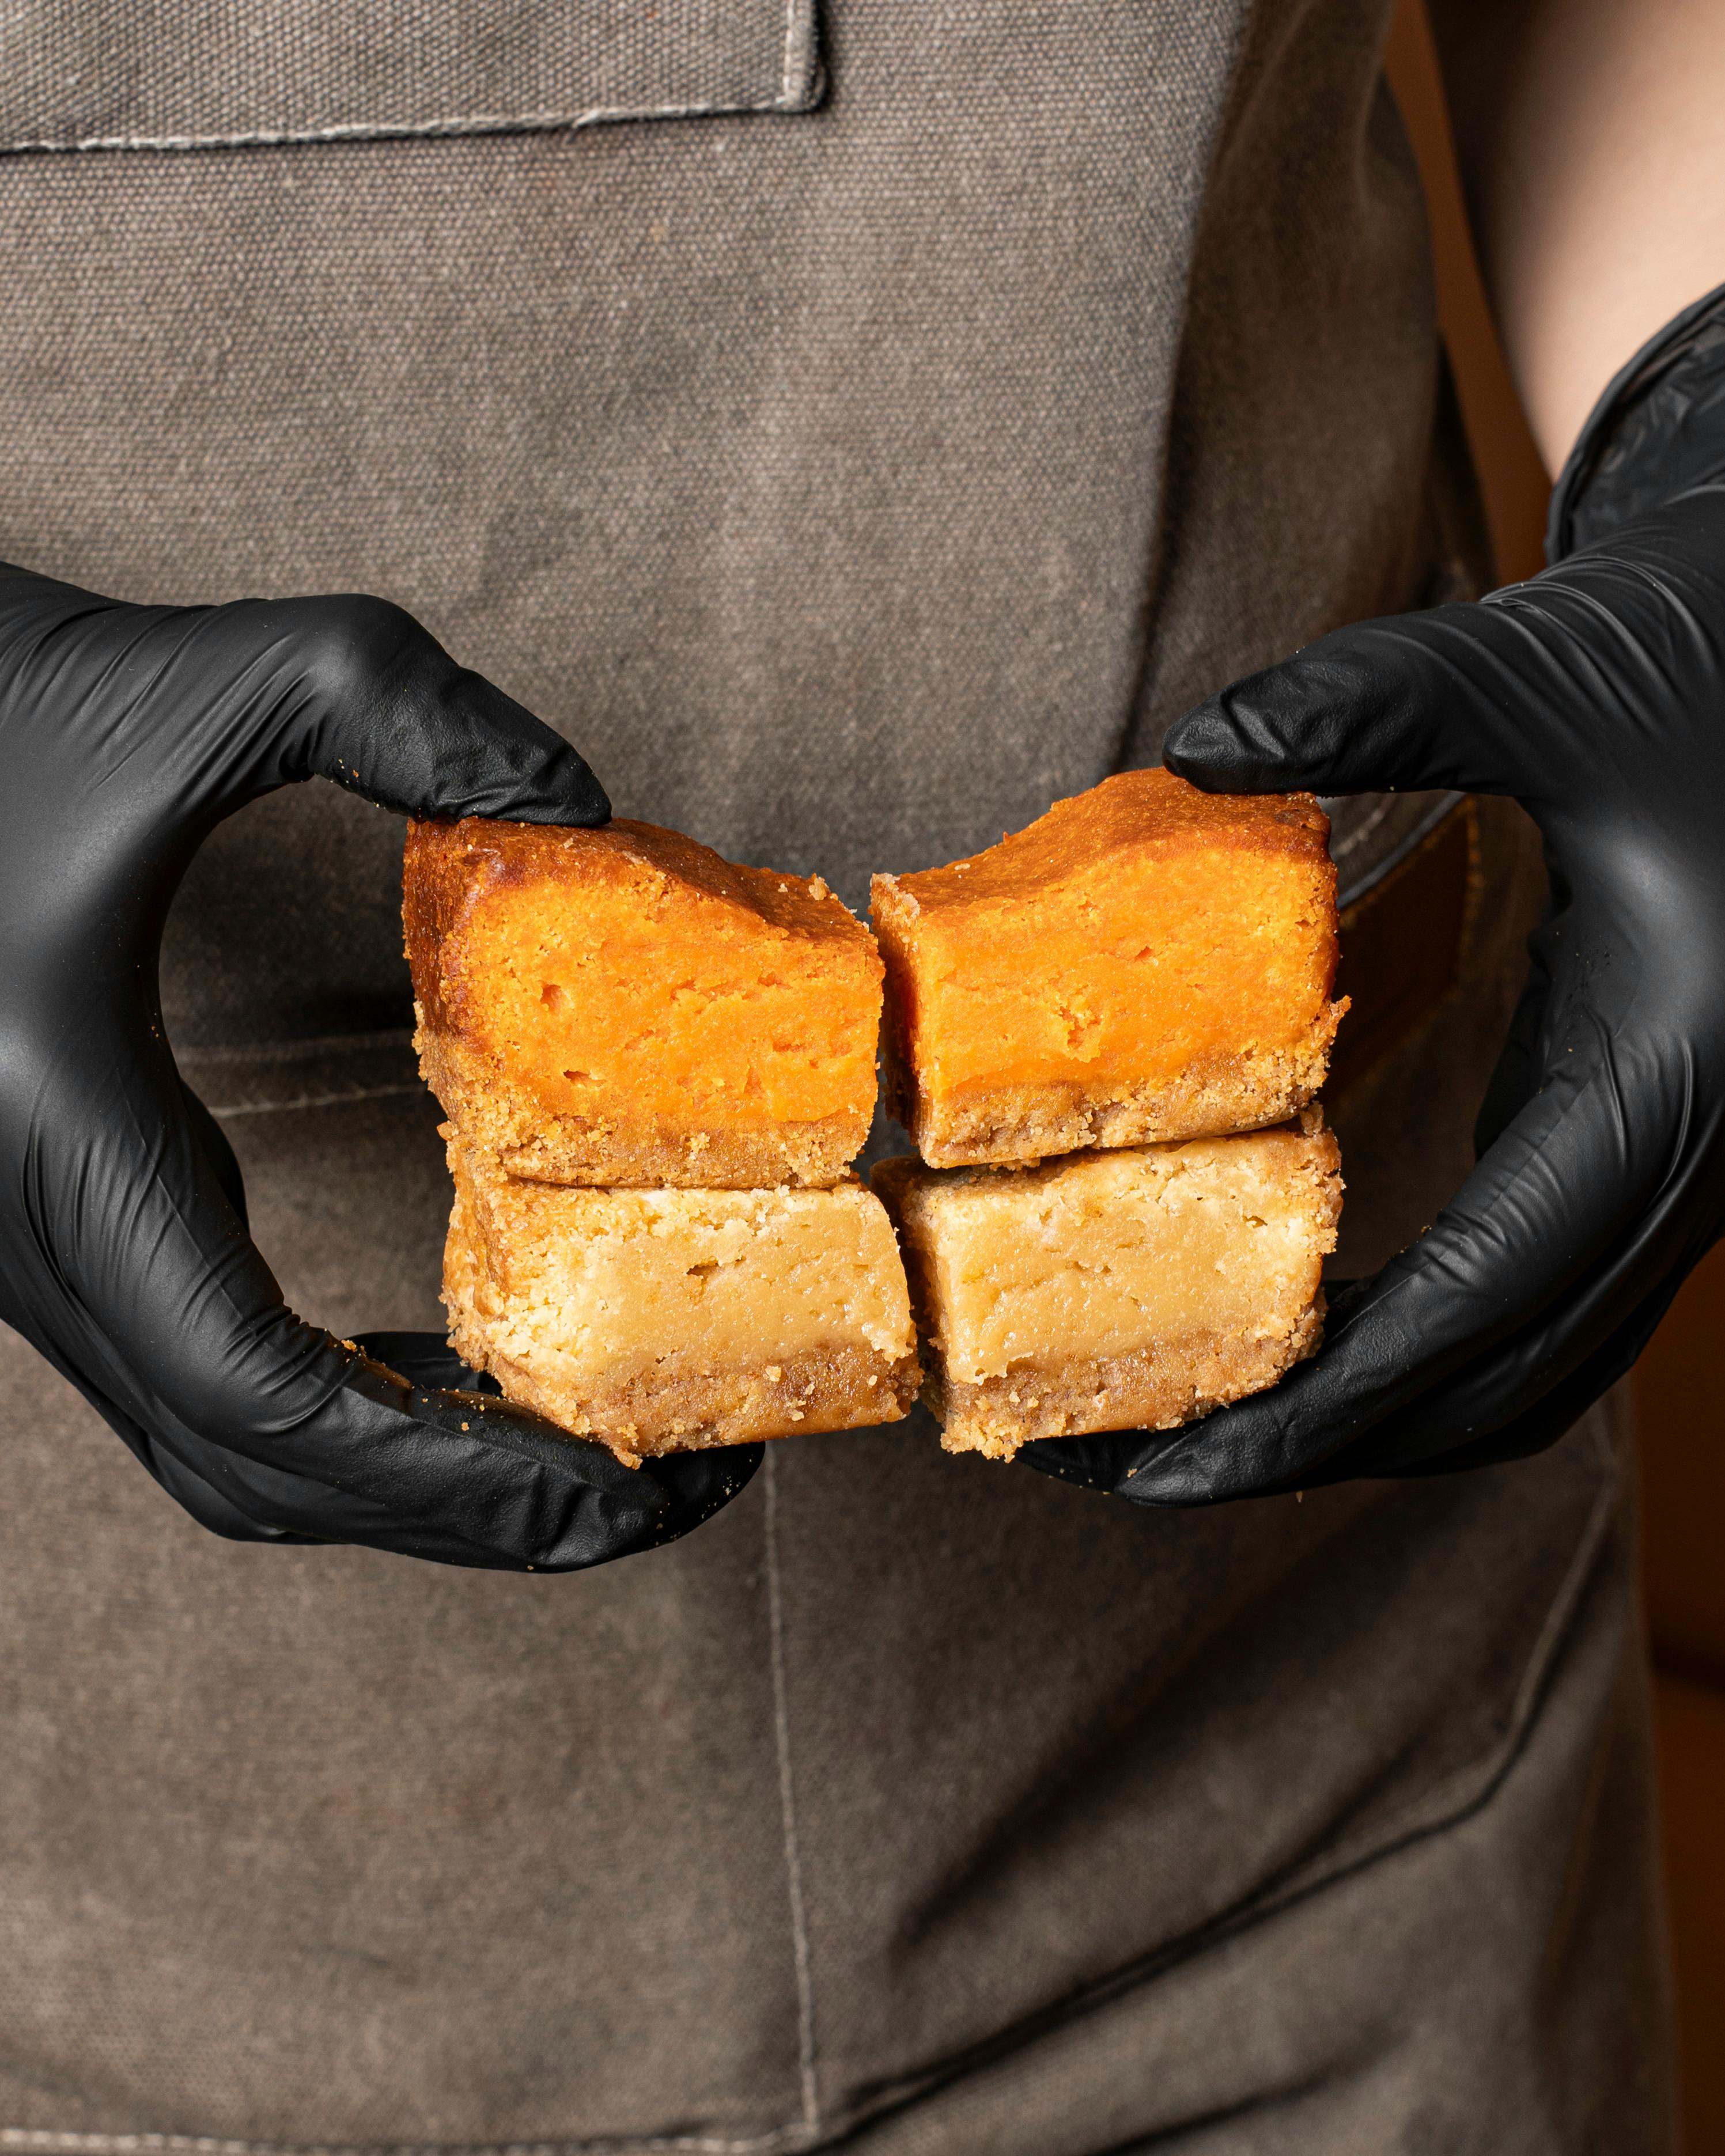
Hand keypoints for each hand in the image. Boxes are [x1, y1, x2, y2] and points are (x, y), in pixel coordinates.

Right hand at [0, 565, 759, 1565]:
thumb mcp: (177, 672)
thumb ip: (388, 697)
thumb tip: (571, 788)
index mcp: (56, 1153)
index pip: (257, 1395)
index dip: (445, 1467)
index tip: (609, 1480)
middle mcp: (32, 1240)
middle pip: (262, 1466)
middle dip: (461, 1509)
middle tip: (650, 1496)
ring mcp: (31, 1246)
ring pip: (224, 1442)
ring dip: (402, 1476)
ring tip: (574, 1455)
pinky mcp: (54, 1212)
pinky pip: (204, 1369)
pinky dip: (337, 1400)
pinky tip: (445, 1365)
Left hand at [1030, 287, 1724, 1502]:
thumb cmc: (1705, 657)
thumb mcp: (1548, 667)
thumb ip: (1375, 703)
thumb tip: (1198, 744)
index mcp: (1664, 1082)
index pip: (1477, 1308)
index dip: (1321, 1406)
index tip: (1174, 1462)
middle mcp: (1682, 1163)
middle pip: (1491, 1386)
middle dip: (1315, 1446)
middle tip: (1131, 1464)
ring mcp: (1668, 1169)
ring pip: (1523, 1370)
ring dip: (1369, 1418)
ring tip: (1199, 1424)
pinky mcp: (1634, 1142)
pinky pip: (1532, 1304)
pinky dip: (1418, 1349)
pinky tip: (1304, 1329)